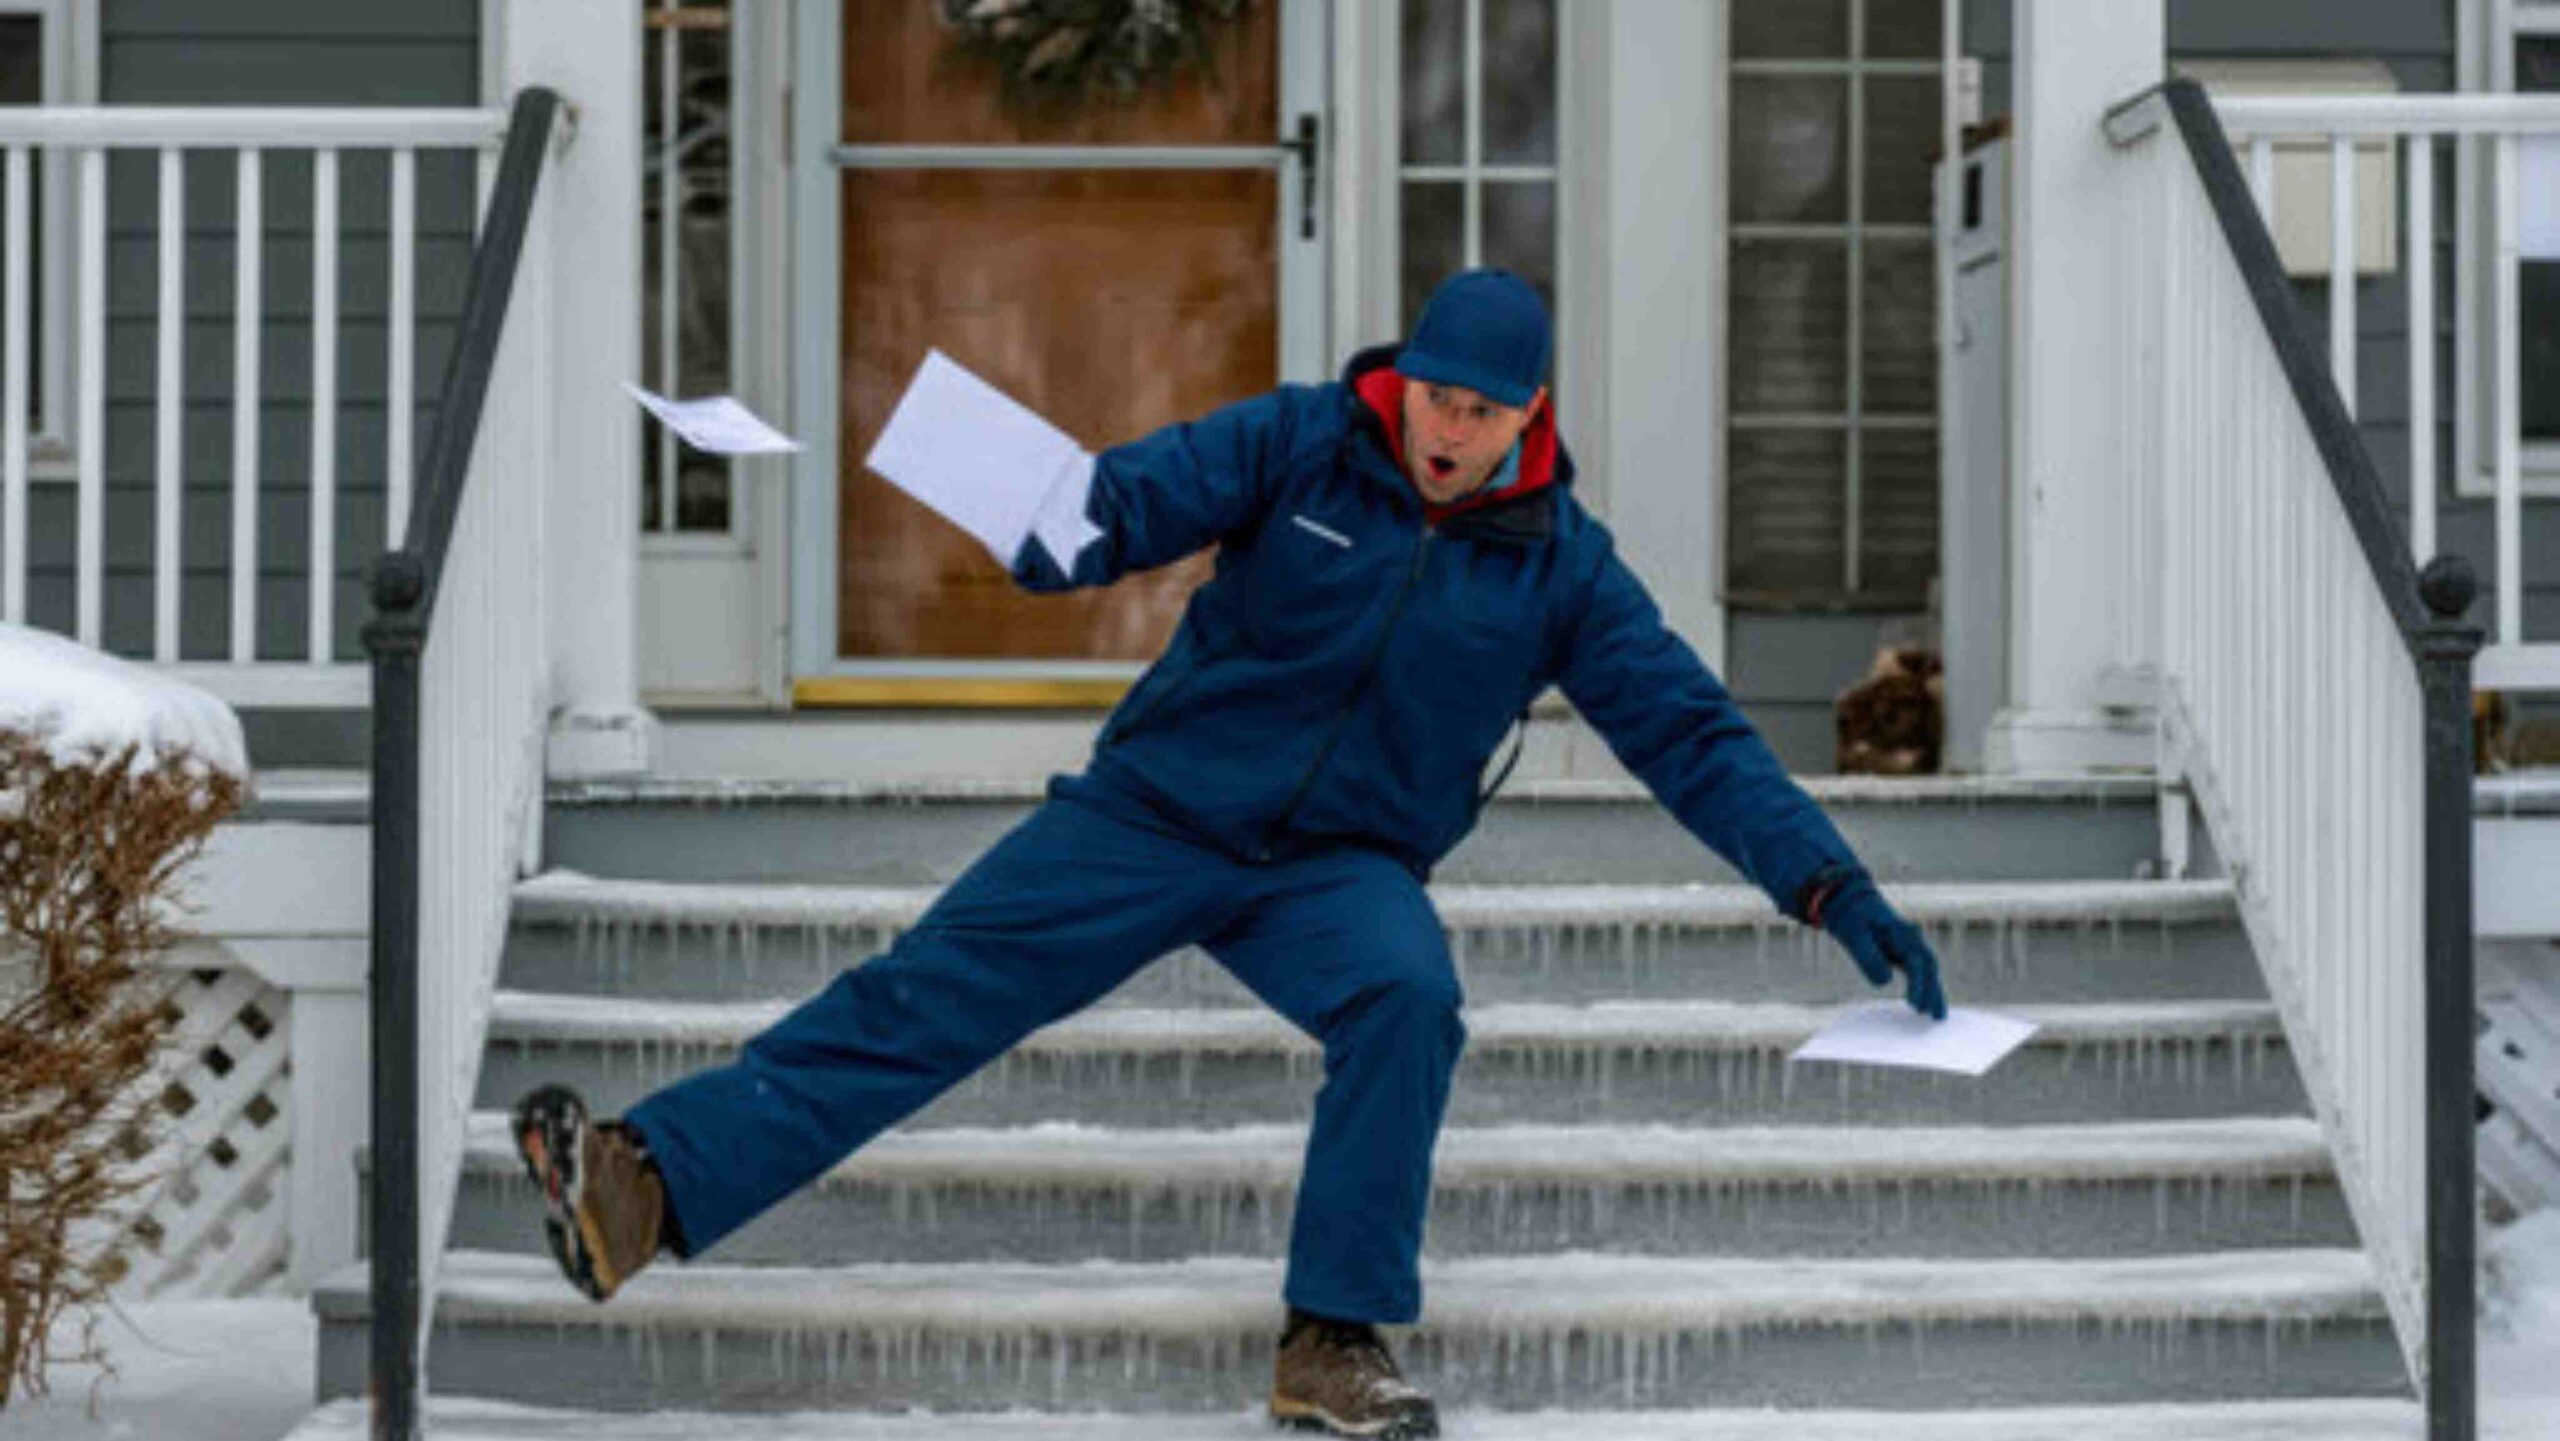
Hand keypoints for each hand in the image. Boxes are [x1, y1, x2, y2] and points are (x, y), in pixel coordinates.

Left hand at [1818, 877, 1948, 1020]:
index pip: (1916, 963)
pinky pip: (1918, 971)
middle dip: (1934, 992)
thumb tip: (1886, 981)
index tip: (1916, 1006)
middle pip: (1929, 968)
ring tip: (1937, 1016)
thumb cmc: (1851, 916)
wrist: (1848, 900)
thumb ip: (1869, 957)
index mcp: (1901, 933)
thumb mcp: (1854, 935)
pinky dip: (1924, 986)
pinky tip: (1925, 1004)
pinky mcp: (1902, 951)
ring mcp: (1908, 944)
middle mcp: (1910, 938)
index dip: (1918, 986)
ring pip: (1927, 971)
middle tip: (1937, 1017)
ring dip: (1933, 992)